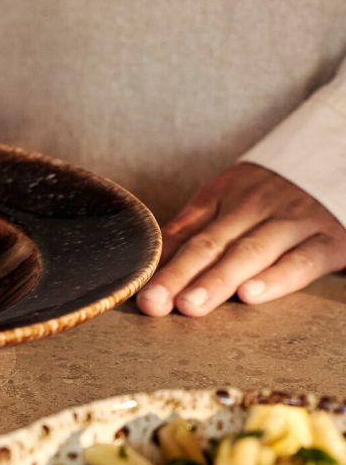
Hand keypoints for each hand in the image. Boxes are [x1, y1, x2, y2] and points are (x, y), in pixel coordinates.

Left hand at [136, 163, 345, 317]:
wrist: (340, 159)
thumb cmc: (278, 193)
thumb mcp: (234, 196)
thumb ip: (197, 227)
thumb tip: (153, 262)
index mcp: (226, 193)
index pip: (186, 232)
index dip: (161, 262)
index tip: (138, 291)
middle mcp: (256, 205)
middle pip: (210, 244)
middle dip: (178, 276)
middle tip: (153, 303)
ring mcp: (293, 222)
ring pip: (250, 253)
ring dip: (217, 280)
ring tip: (190, 305)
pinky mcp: (330, 241)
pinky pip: (300, 261)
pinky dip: (275, 279)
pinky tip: (249, 295)